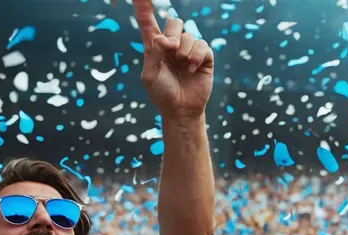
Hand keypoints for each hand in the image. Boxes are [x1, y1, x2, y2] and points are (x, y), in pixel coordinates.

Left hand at [134, 1, 214, 117]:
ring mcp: (188, 50)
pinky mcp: (203, 57)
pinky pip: (202, 45)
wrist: (180, 110)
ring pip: (189, 35)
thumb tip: (167, 38)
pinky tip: (192, 69)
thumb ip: (154, 53)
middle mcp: (172, 45)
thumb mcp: (150, 75)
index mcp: (154, 47)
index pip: (147, 21)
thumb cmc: (161, 93)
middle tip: (171, 49)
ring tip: (183, 65)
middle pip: (174, 23)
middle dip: (173, 33)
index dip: (143, 7)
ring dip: (185, 50)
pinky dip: (196, 56)